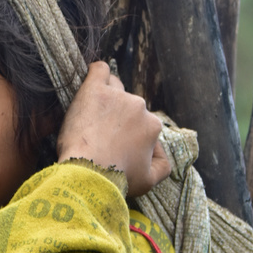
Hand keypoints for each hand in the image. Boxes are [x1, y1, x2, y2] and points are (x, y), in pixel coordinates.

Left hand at [57, 62, 170, 194]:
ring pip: (114, 87)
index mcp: (152, 126)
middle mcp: (139, 107)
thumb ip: (162, 166)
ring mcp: (118, 96)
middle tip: (98, 135)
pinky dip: (96, 74)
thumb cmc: (117, 179)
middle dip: (116, 117)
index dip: (128, 134)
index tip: (113, 145)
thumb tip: (160, 152)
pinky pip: (99, 70)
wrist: (89, 172)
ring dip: (106, 98)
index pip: (143, 123)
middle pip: (128, 105)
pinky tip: (91, 83)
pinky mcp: (95, 90)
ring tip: (92, 114)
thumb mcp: (148, 181)